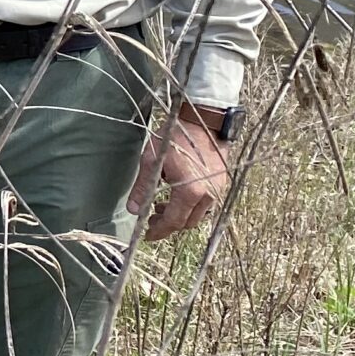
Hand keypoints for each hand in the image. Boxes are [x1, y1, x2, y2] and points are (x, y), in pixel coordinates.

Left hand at [128, 114, 229, 239]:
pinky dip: (190, 206)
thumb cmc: (175, 137)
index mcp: (190, 192)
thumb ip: (143, 188)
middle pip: (187, 223)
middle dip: (168, 225)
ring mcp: (217, 190)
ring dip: (179, 215)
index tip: (146, 235)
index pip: (173, 222)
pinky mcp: (221, 183)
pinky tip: (176, 196)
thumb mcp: (152, 161)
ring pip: (197, 215)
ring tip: (160, 205)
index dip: (158, 231)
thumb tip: (134, 209)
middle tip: (150, 218)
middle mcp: (207, 195)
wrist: (204, 120)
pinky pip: (205, 204)